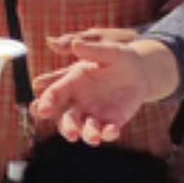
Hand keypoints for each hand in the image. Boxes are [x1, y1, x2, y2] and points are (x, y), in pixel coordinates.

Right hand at [30, 31, 171, 145]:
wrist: (141, 71)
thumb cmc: (120, 57)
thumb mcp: (109, 51)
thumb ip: (92, 50)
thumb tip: (75, 43)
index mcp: (72, 83)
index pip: (53, 94)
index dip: (45, 102)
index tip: (41, 110)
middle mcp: (79, 102)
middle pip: (65, 118)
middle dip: (66, 126)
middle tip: (71, 133)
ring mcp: (94, 114)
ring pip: (84, 128)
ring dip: (87, 134)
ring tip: (94, 138)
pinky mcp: (111, 122)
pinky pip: (107, 131)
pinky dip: (109, 133)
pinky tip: (113, 131)